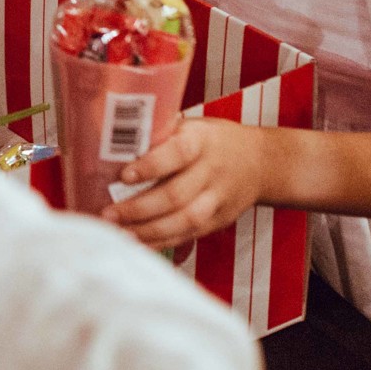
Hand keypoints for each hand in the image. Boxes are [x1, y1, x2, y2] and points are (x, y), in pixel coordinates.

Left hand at [101, 118, 268, 249]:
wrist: (262, 162)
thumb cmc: (213, 140)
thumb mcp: (192, 126)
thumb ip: (161, 134)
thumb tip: (111, 139)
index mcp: (202, 141)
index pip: (177, 154)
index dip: (151, 166)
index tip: (123, 176)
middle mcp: (212, 171)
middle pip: (177, 195)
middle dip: (139, 208)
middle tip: (108, 214)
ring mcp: (218, 200)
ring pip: (184, 221)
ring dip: (149, 231)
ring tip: (119, 234)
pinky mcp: (219, 221)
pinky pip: (189, 235)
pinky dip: (162, 242)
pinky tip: (137, 244)